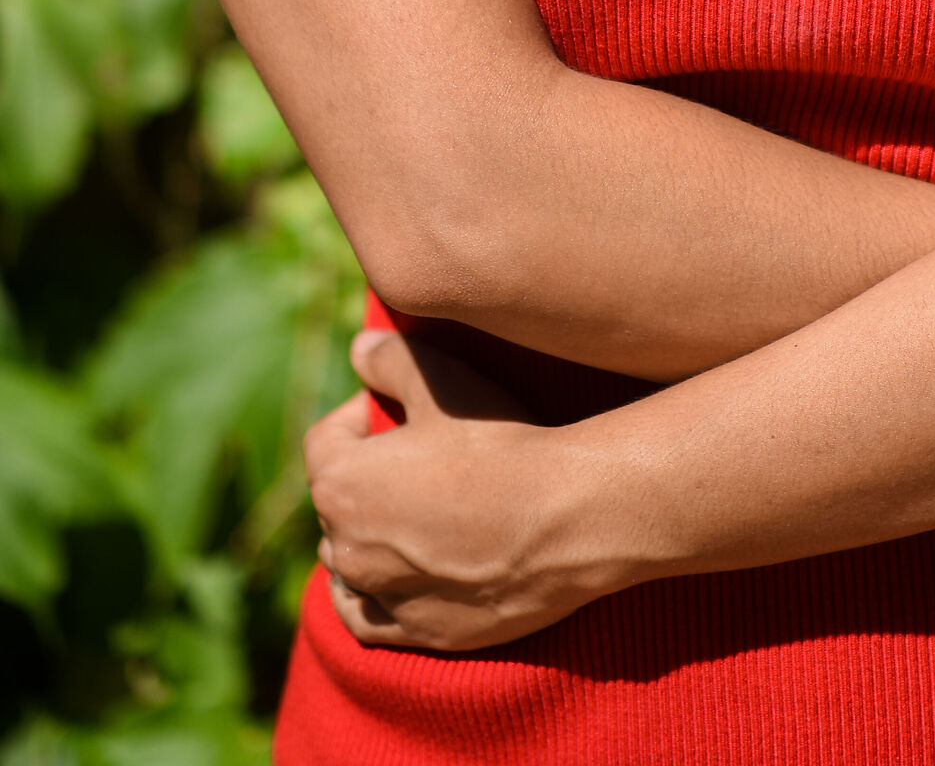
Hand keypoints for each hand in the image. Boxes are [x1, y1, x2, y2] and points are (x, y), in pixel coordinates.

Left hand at [306, 331, 622, 650]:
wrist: (563, 518)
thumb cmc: (499, 443)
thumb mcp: (443, 380)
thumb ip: (390, 359)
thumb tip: (359, 349)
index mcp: (341, 485)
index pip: (326, 440)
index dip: (360, 415)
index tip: (400, 408)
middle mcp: (346, 547)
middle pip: (338, 500)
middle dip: (367, 474)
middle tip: (418, 455)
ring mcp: (382, 595)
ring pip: (348, 561)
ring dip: (368, 535)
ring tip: (414, 511)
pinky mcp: (420, 630)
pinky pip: (370, 616)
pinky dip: (373, 594)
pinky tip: (396, 576)